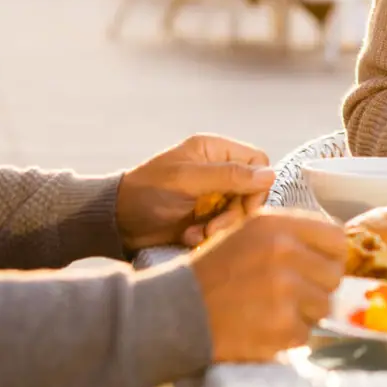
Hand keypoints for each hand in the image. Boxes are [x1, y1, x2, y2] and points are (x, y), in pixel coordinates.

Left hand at [116, 134, 274, 252]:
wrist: (116, 224)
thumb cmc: (146, 192)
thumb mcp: (186, 181)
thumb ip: (228, 176)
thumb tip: (271, 175)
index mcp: (215, 150)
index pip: (258, 162)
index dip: (257, 186)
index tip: (244, 207)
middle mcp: (217, 170)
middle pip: (252, 191)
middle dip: (236, 213)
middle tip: (213, 227)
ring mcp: (212, 195)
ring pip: (240, 212)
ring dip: (221, 227)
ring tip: (197, 234)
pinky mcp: (205, 217)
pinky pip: (224, 227)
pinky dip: (210, 236)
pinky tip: (189, 236)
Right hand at [190, 208, 347, 361]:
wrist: (180, 308)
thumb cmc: (216, 269)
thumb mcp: (250, 231)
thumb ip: (291, 234)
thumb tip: (333, 250)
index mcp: (278, 224)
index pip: (335, 237)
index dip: (332, 255)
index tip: (321, 265)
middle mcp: (285, 252)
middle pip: (334, 274)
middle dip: (318, 286)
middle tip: (295, 292)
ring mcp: (285, 290)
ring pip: (323, 306)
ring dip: (305, 312)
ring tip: (276, 308)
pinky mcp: (281, 326)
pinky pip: (305, 333)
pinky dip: (289, 335)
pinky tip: (265, 325)